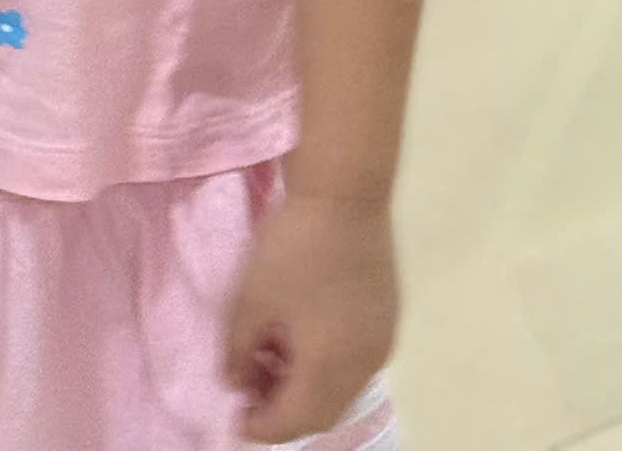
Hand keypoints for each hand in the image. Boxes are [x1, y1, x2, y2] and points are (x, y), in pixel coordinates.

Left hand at [225, 192, 396, 442]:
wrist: (344, 193)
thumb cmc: (292, 248)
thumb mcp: (251, 301)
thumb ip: (238, 353)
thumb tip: (236, 384)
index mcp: (331, 368)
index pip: (295, 421)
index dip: (262, 428)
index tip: (234, 422)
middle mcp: (364, 366)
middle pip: (322, 410)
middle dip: (284, 411)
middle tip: (249, 393)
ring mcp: (381, 342)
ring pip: (340, 388)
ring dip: (304, 387)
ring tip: (267, 360)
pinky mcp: (386, 318)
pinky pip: (354, 362)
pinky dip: (325, 365)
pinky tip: (299, 338)